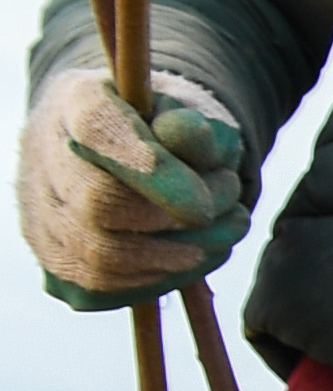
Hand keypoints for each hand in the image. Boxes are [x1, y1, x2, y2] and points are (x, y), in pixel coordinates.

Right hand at [21, 69, 253, 303]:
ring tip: (231, 224)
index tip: (203, 205)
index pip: (100, 132)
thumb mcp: (192, 110)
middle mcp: (44, 157)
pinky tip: (201, 252)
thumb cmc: (165, 127)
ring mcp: (42, 212)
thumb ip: (195, 123)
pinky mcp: (56, 258)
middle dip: (181, 217)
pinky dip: (165, 277)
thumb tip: (189, 136)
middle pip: (100, 205)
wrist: (129, 151)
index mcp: (78, 104)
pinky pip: (108, 286)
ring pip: (106, 255)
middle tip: (233, 196)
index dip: (152, 170)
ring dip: (185, 252)